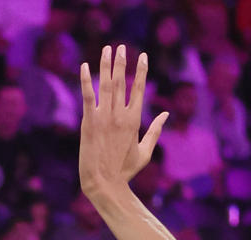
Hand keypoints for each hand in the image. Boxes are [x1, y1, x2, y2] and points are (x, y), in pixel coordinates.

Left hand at [79, 45, 168, 203]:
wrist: (104, 182)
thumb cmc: (125, 170)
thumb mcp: (145, 152)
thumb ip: (155, 131)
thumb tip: (166, 114)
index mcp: (134, 122)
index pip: (139, 90)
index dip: (141, 71)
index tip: (143, 56)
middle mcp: (119, 116)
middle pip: (122, 83)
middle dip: (122, 63)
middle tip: (122, 47)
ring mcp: (103, 117)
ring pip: (106, 85)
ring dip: (106, 65)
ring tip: (107, 49)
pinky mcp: (89, 121)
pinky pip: (87, 95)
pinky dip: (85, 80)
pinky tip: (83, 65)